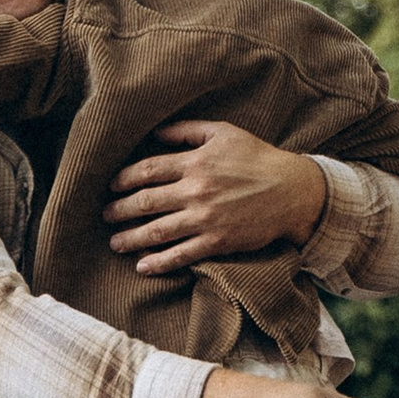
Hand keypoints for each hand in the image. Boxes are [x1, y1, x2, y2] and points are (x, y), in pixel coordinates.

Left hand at [107, 121, 326, 273]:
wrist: (293, 192)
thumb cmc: (259, 158)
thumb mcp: (224, 133)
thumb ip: (187, 130)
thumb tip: (154, 133)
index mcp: (196, 162)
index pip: (147, 171)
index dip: (123, 179)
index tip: (111, 186)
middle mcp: (196, 191)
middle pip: (145, 202)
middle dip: (119, 211)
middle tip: (105, 216)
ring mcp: (205, 219)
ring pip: (157, 231)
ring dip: (130, 238)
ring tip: (115, 243)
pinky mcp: (217, 241)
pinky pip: (181, 254)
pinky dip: (159, 262)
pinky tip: (143, 266)